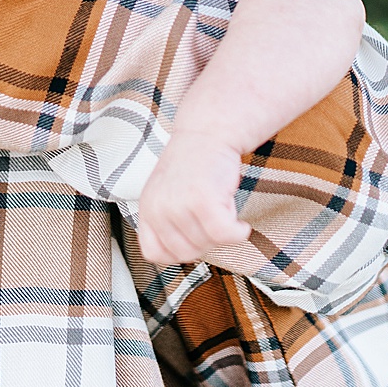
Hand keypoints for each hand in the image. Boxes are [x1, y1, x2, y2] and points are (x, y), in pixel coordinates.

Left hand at [137, 131, 251, 268]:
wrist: (208, 132)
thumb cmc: (193, 163)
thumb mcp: (166, 193)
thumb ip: (167, 222)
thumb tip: (183, 254)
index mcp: (146, 209)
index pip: (154, 254)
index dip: (178, 251)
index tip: (194, 238)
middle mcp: (158, 209)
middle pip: (186, 253)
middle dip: (205, 243)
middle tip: (215, 221)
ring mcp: (179, 206)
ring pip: (207, 245)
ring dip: (223, 234)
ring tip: (224, 209)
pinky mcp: (203, 201)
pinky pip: (225, 235)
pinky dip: (238, 233)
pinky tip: (241, 224)